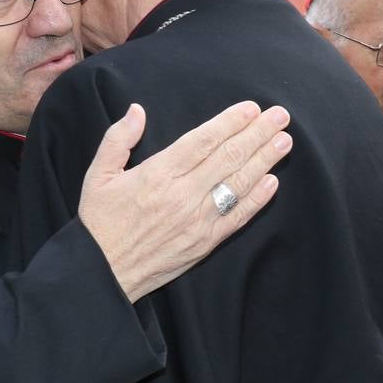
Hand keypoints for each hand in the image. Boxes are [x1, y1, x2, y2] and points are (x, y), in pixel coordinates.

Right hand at [80, 102, 291, 302]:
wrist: (103, 273)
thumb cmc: (100, 222)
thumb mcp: (98, 175)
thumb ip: (118, 139)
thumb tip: (137, 110)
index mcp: (158, 173)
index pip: (203, 140)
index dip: (230, 122)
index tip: (252, 109)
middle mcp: (183, 194)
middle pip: (228, 157)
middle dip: (257, 134)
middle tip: (280, 116)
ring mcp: (198, 220)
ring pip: (238, 184)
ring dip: (265, 161)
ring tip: (284, 141)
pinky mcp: (205, 242)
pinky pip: (237, 217)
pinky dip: (257, 199)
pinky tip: (272, 182)